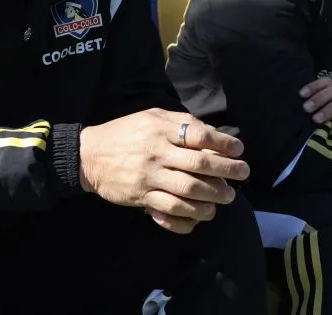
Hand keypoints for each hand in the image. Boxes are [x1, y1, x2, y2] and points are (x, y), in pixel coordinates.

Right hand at [79, 108, 250, 234]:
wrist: (89, 155)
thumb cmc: (124, 133)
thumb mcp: (150, 117)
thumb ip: (179, 121)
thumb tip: (209, 131)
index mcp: (160, 129)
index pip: (199, 135)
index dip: (223, 143)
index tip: (239, 150)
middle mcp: (157, 153)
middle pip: (200, 164)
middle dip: (227, 171)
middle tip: (243, 174)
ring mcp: (149, 177)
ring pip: (189, 190)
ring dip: (214, 196)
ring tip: (227, 196)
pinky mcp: (142, 197)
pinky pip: (171, 210)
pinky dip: (191, 214)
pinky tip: (203, 213)